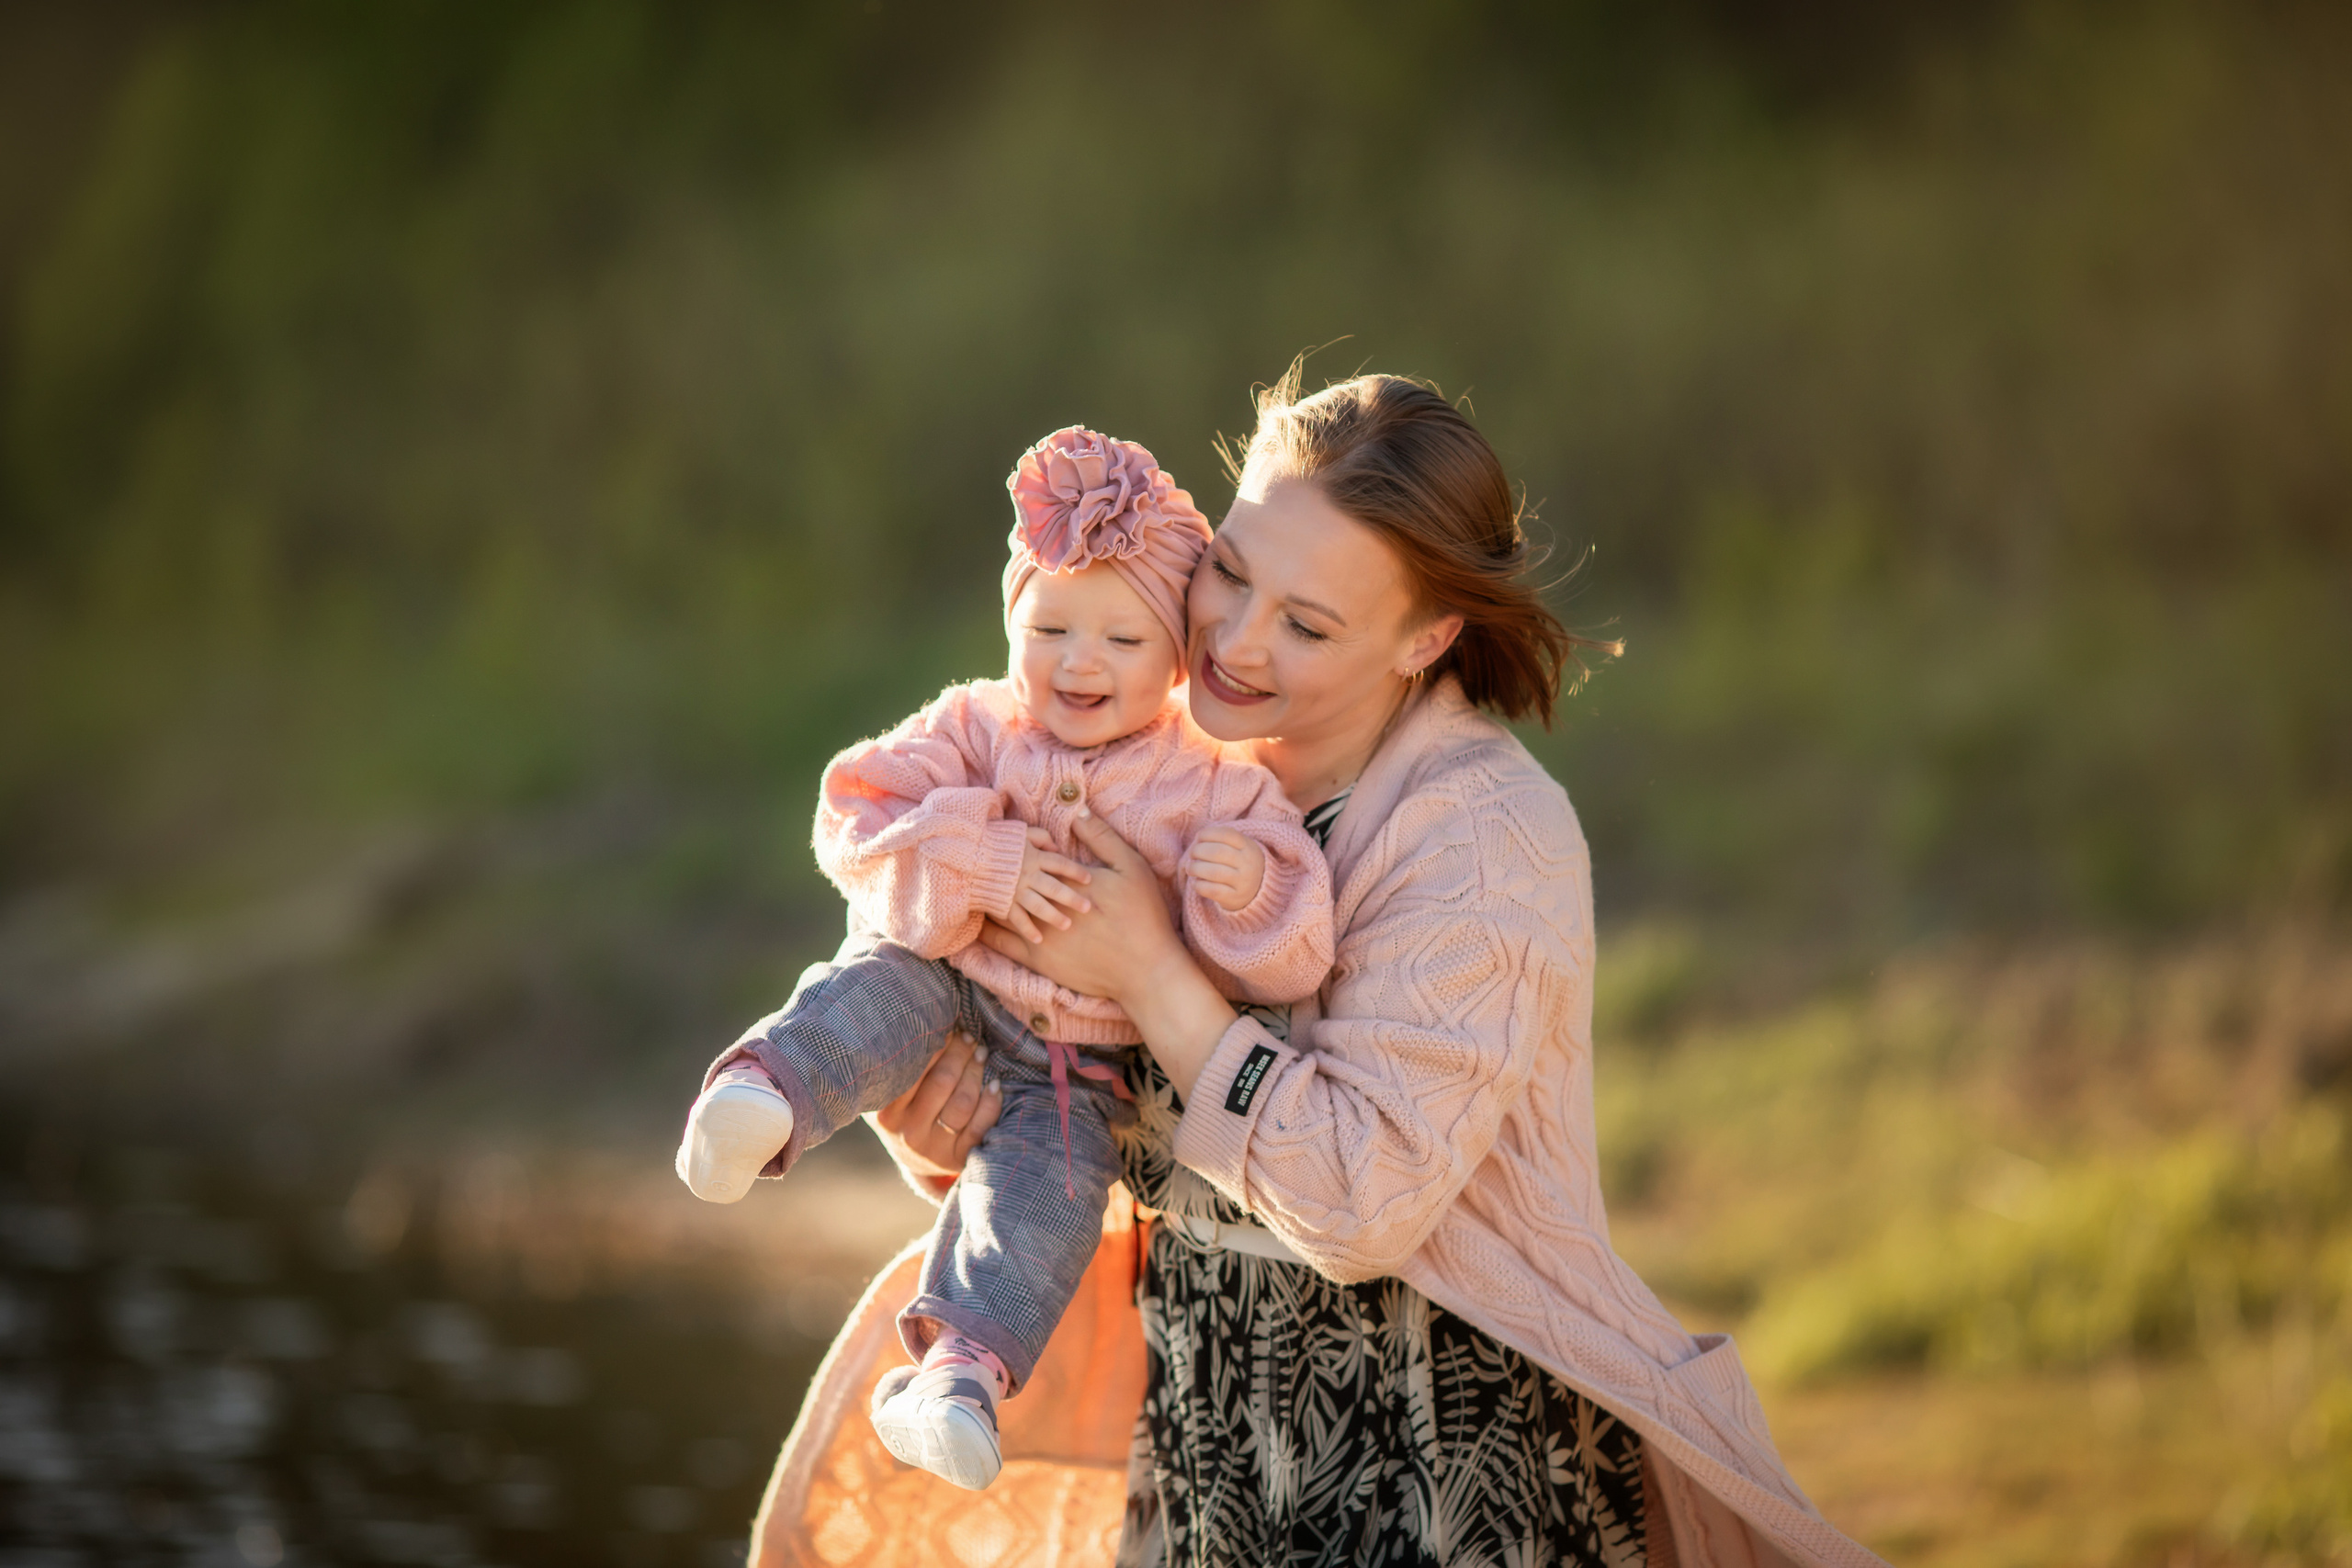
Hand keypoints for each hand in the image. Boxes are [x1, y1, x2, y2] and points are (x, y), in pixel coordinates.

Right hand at [868, 1031, 1002, 1181]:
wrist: (911, 1156)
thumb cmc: (903, 1108)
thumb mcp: (891, 1091)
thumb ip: (903, 1064)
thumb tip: (930, 1017)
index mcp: (885, 1111)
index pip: (915, 1069)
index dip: (938, 1044)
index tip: (949, 1028)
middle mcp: (907, 1132)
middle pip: (943, 1082)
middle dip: (961, 1054)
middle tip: (970, 1038)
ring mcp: (933, 1148)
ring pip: (964, 1102)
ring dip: (977, 1072)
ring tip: (981, 1054)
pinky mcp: (957, 1158)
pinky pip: (981, 1126)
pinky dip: (991, 1102)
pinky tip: (994, 1085)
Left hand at [978, 812, 1184, 1006]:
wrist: (1144, 968)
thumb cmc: (1142, 915)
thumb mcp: (1130, 867)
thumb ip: (1102, 838)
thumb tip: (1078, 810)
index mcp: (1063, 880)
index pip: (1027, 860)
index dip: (1009, 850)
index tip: (993, 840)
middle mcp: (1043, 905)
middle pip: (1006, 884)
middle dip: (988, 872)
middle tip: (969, 860)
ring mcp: (1037, 935)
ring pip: (997, 913)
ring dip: (984, 900)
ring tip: (967, 888)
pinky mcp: (1038, 960)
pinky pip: (1000, 945)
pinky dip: (984, 933)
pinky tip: (972, 927)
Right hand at [1004, 826, 1092, 942]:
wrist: (967, 856)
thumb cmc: (994, 841)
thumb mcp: (1021, 832)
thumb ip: (1041, 837)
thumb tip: (1057, 847)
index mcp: (1034, 857)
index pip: (1060, 864)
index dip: (1075, 871)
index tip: (1089, 880)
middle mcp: (1028, 875)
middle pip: (1054, 888)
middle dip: (1072, 898)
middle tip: (1087, 908)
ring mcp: (1015, 891)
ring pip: (1039, 906)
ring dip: (1054, 916)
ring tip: (1067, 925)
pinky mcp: (1003, 903)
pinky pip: (1018, 919)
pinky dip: (1028, 929)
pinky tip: (1039, 939)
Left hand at [1185, 827, 1264, 911]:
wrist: (1257, 890)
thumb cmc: (1238, 863)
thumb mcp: (1238, 847)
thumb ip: (1219, 840)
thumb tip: (1196, 842)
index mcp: (1248, 847)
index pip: (1227, 834)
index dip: (1208, 833)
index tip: (1198, 837)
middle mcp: (1247, 864)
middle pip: (1218, 852)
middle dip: (1198, 851)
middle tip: (1192, 854)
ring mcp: (1242, 882)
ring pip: (1214, 872)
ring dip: (1195, 868)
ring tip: (1190, 868)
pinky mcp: (1234, 898)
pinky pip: (1212, 891)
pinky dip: (1199, 885)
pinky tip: (1196, 882)